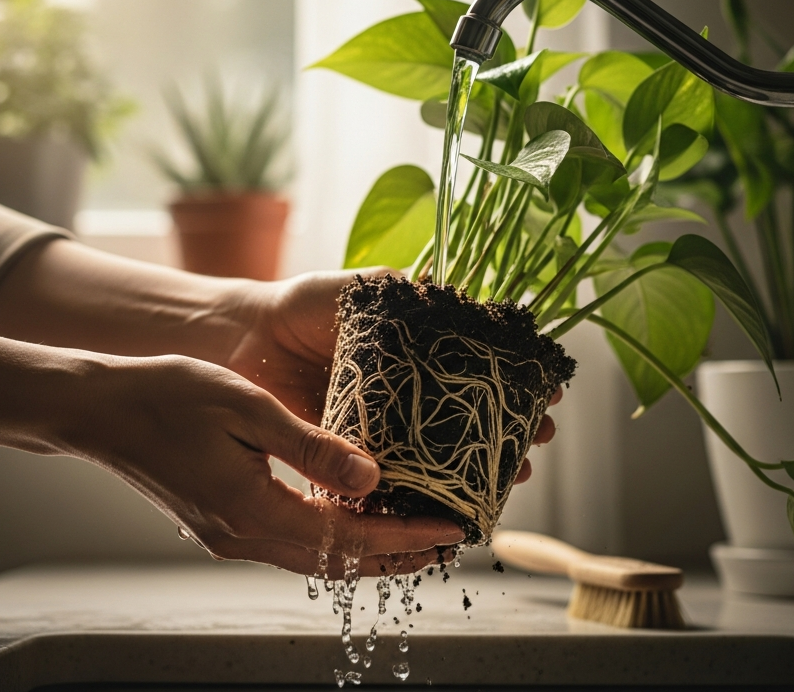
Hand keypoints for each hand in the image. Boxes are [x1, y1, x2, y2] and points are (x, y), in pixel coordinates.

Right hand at [61, 353, 464, 576]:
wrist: (97, 410)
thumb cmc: (167, 395)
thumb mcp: (248, 409)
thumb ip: (313, 446)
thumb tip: (373, 476)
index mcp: (253, 512)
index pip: (349, 540)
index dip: (405, 536)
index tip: (452, 527)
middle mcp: (242, 537)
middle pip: (336, 564)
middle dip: (396, 554)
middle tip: (448, 540)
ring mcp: (227, 536)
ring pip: (314, 558)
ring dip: (366, 549)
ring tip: (413, 533)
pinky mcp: (220, 524)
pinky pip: (290, 542)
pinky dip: (331, 537)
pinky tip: (352, 514)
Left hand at [224, 269, 561, 483]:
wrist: (244, 342)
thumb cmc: (301, 308)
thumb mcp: (363, 291)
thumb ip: (406, 293)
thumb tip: (460, 299)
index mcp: (419, 353)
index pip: (483, 369)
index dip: (519, 382)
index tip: (549, 392)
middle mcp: (409, 395)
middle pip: (474, 418)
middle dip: (512, 430)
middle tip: (539, 440)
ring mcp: (385, 430)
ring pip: (443, 455)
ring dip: (481, 468)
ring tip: (513, 475)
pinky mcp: (354, 458)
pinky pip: (395, 480)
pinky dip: (425, 493)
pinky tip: (453, 501)